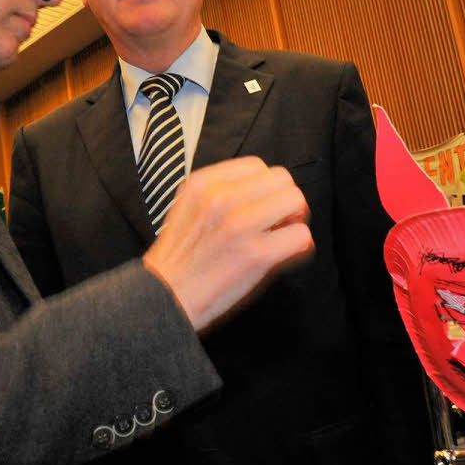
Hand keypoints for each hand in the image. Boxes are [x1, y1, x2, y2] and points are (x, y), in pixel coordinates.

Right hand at [143, 157, 313, 332]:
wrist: (164, 299)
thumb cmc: (178, 260)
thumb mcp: (189, 209)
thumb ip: (221, 193)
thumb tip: (264, 192)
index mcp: (203, 184)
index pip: (256, 165)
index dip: (266, 186)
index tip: (264, 203)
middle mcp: (221, 199)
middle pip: (281, 179)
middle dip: (284, 198)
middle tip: (281, 219)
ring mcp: (239, 225)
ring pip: (295, 200)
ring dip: (295, 218)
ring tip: (283, 234)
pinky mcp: (256, 254)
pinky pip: (300, 235)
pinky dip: (300, 244)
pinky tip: (286, 253)